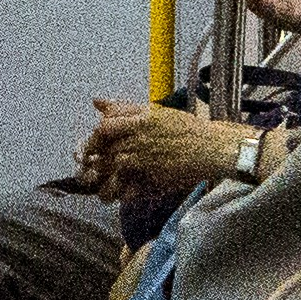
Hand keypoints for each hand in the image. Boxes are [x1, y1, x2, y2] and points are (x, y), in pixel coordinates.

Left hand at [76, 100, 255, 200]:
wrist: (212, 148)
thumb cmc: (185, 128)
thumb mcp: (154, 112)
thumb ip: (124, 108)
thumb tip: (96, 101)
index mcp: (140, 121)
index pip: (104, 128)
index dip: (93, 139)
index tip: (91, 148)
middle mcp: (140, 139)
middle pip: (105, 151)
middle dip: (92, 162)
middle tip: (88, 170)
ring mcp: (147, 160)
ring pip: (113, 171)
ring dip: (102, 182)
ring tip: (100, 189)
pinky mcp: (155, 178)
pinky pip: (129, 189)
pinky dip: (121, 194)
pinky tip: (119, 197)